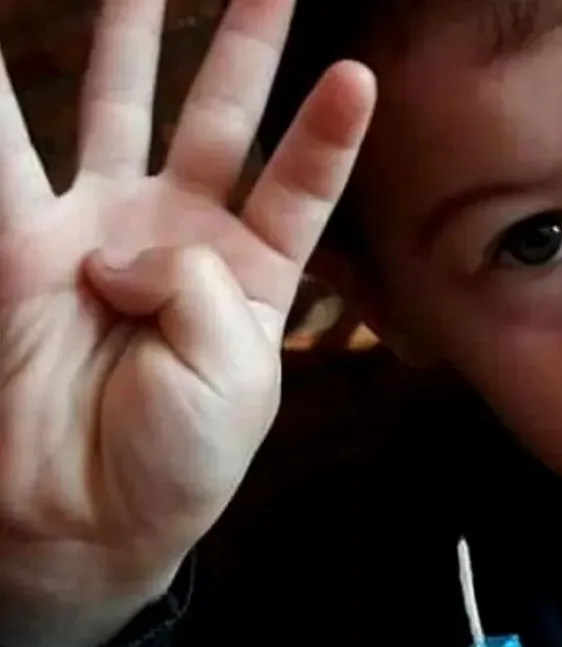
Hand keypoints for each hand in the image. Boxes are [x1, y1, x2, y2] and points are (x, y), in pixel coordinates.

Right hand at [0, 0, 374, 646]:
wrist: (89, 516)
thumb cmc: (183, 457)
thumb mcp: (236, 376)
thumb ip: (198, 286)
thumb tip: (123, 246)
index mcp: (254, 270)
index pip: (301, 181)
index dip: (327, 131)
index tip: (358, 71)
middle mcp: (184, 233)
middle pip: (222, 117)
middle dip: (242, 47)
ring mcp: (105, 228)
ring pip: (119, 111)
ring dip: (127, 40)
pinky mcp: (27, 245)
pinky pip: (5, 160)